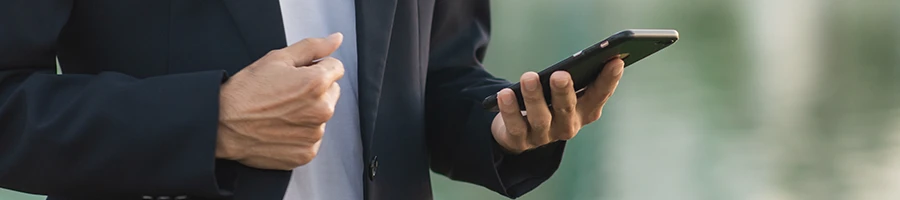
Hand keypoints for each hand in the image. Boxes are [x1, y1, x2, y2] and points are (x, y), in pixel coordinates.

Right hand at [215, 33, 343, 169]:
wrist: (222, 126)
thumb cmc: (246, 92)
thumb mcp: (277, 59)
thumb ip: (312, 47)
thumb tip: (336, 40)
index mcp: (316, 83)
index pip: (336, 68)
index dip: (316, 67)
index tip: (297, 75)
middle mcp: (321, 110)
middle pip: (332, 92)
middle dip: (316, 90)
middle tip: (286, 93)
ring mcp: (315, 134)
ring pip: (322, 116)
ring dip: (308, 112)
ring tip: (280, 111)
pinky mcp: (307, 152)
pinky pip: (312, 137)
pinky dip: (300, 133)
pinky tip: (280, 127)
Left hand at [491, 59, 624, 153]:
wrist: (517, 132)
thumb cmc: (547, 102)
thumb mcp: (563, 92)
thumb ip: (576, 78)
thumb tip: (591, 55)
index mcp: (584, 112)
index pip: (599, 96)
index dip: (608, 80)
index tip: (615, 61)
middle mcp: (567, 127)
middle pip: (567, 109)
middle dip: (564, 92)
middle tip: (560, 74)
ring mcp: (543, 136)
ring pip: (540, 118)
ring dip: (534, 97)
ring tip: (529, 77)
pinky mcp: (519, 141)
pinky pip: (515, 125)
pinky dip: (510, 109)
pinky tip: (505, 94)